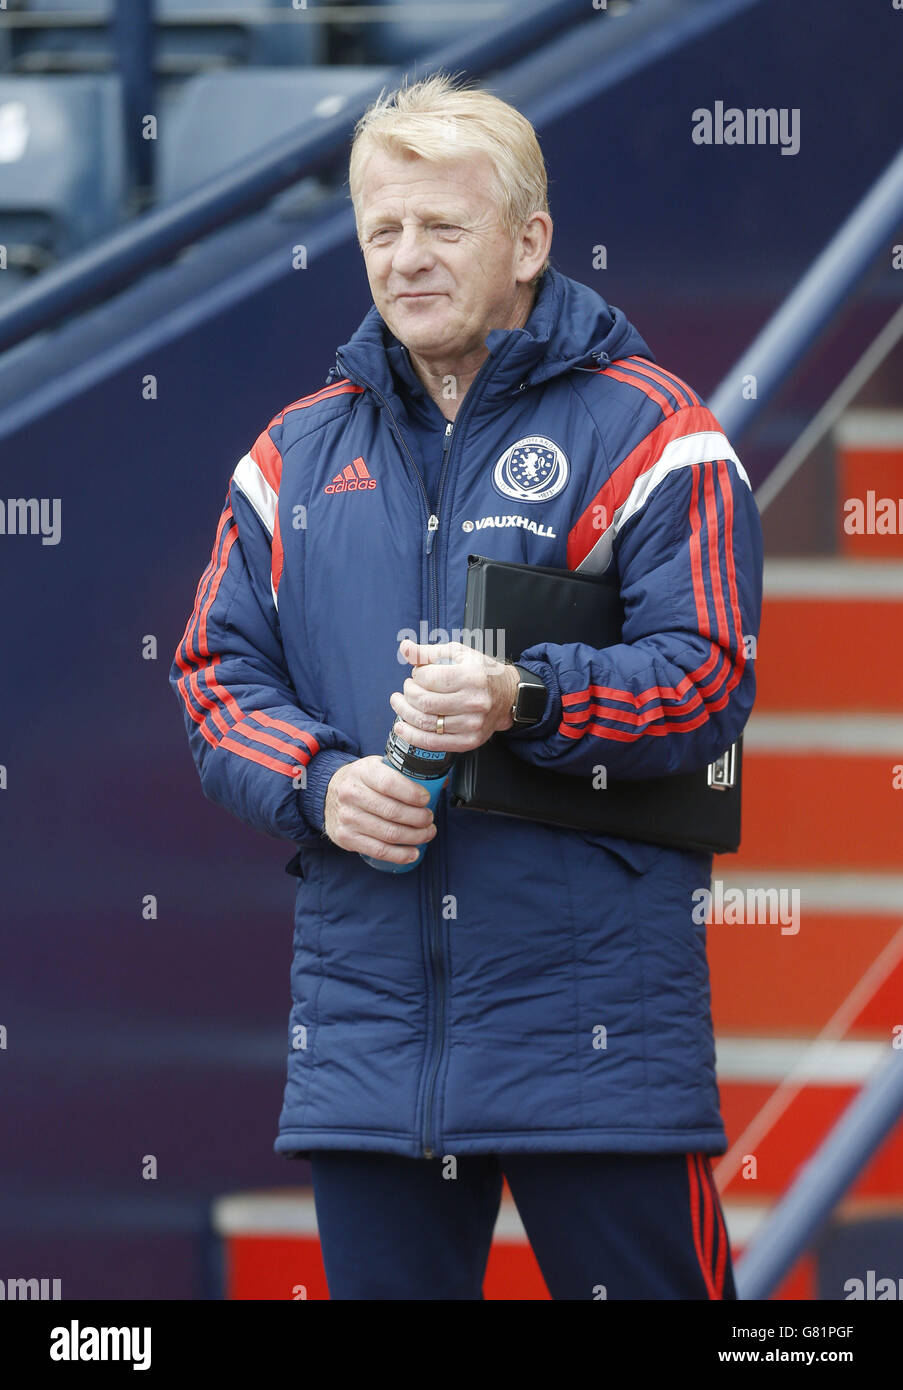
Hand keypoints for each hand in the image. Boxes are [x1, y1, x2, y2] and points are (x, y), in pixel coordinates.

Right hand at [323, 756, 436, 863]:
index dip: (412, 794)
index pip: (390, 783)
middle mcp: (351, 794)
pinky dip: (400, 854)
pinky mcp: (346, 838)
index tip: (427, 799)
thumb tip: (442, 782)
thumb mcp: (378, 766)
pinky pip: (378, 850)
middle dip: (419, 818)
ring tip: (427, 833)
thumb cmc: (363, 781)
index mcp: (363, 772)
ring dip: (415, 837)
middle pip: (393, 812)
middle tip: (430, 819)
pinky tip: (414, 852)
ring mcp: (348, 818)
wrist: (328, 794)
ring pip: (389, 833)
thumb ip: (404, 773)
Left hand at [389, 639, 519, 752]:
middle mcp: (474, 702)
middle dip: (407, 694)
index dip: (415, 676)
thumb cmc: (482, 672)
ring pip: (426, 723)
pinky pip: (433, 743)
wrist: (509, 696)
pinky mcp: (469, 741)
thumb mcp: (457, 654)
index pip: (428, 678)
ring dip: (404, 713)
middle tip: (406, 689)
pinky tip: (401, 727)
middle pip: (424, 702)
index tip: (417, 675)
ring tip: (399, 704)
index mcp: (471, 677)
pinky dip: (412, 736)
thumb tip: (405, 648)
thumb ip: (428, 652)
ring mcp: (472, 724)